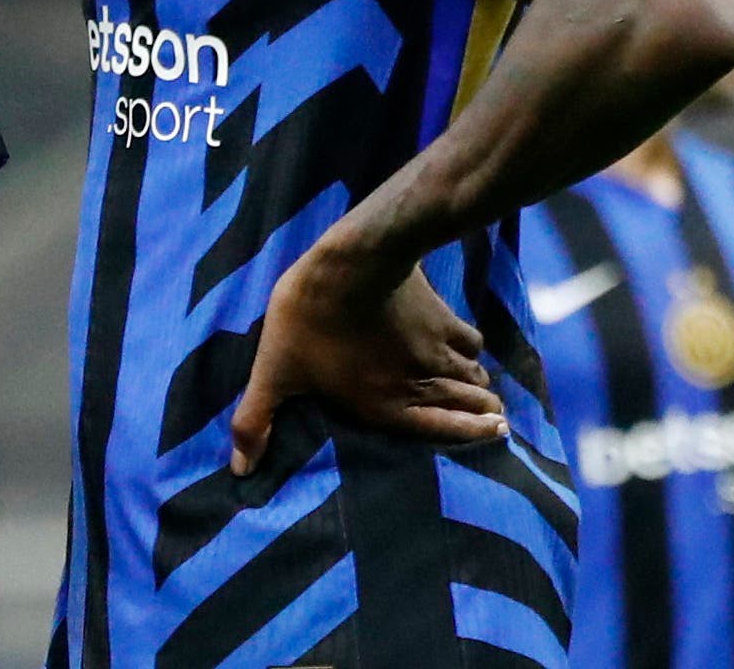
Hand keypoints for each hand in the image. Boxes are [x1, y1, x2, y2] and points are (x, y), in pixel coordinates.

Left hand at [230, 249, 505, 474]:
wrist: (351, 263)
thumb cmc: (310, 320)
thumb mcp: (275, 371)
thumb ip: (257, 420)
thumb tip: (238, 471)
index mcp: (387, 406)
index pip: (442, 431)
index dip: (470, 436)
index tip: (494, 437)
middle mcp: (423, 383)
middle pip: (468, 404)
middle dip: (482, 415)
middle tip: (495, 421)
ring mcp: (438, 349)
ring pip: (474, 375)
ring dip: (481, 387)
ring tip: (486, 393)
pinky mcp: (443, 315)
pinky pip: (472, 340)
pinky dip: (475, 349)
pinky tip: (470, 347)